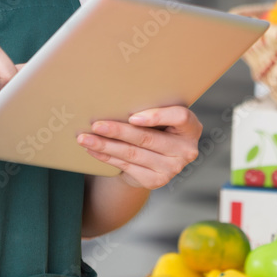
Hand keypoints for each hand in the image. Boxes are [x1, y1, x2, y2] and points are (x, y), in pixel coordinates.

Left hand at [76, 105, 201, 188]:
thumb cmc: (156, 125)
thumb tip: (116, 96)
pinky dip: (106, 157)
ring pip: (132, 154)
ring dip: (105, 145)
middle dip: (118, 131)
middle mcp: (185, 150)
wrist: (155, 157)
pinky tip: (92, 149)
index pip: (180, 117)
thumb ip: (150, 107)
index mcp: (191, 127)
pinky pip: (126, 166)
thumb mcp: (161, 115)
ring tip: (85, 138)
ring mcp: (171, 168)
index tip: (133, 117)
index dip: (157, 117)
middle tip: (96, 124)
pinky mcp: (155, 180)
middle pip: (148, 138)